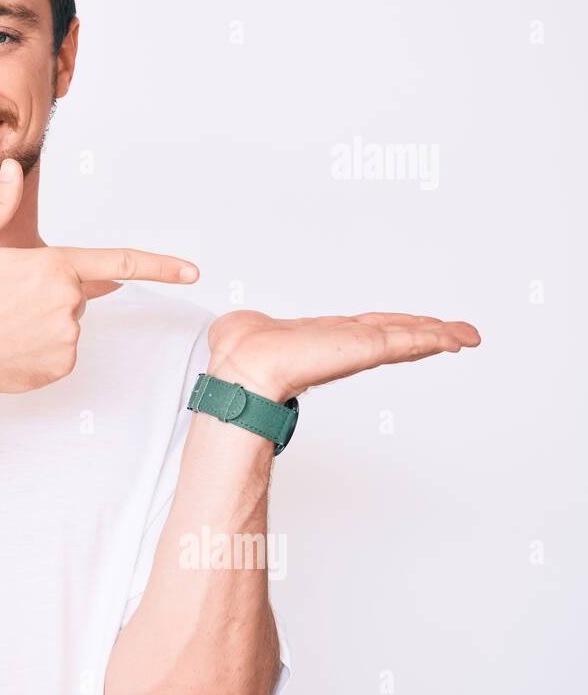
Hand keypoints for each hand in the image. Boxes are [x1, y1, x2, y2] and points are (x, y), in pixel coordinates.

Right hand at [0, 158, 200, 395]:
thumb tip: (9, 168)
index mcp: (55, 266)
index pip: (120, 261)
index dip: (160, 266)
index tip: (192, 271)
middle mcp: (69, 303)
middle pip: (77, 293)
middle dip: (50, 292)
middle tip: (7, 299)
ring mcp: (67, 338)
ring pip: (67, 322)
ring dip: (43, 320)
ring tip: (2, 323)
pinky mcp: (61, 366)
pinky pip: (61, 351)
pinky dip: (41, 349)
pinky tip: (10, 346)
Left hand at [206, 309, 482, 401]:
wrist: (244, 364)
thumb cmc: (242, 350)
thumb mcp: (255, 333)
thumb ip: (254, 333)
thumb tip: (229, 332)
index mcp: (321, 340)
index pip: (367, 331)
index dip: (393, 330)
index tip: (419, 330)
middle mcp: (342, 344)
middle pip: (394, 334)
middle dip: (427, 334)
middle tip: (461, 335)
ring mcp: (355, 348)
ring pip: (405, 338)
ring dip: (436, 336)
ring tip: (465, 336)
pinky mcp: (365, 348)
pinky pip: (405, 341)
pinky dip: (431, 338)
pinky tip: (452, 337)